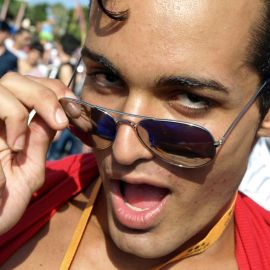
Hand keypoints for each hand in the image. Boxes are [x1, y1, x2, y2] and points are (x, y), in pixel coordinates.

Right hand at [0, 73, 73, 233]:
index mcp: (9, 126)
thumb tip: (57, 113)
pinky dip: (14, 116)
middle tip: (64, 122)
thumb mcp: (30, 168)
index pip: (33, 87)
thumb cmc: (3, 203)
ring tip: (49, 130)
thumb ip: (40, 139)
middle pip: (19, 78)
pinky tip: (17, 144)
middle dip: (49, 94)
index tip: (77, 110)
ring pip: (8, 83)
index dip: (57, 91)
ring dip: (35, 101)